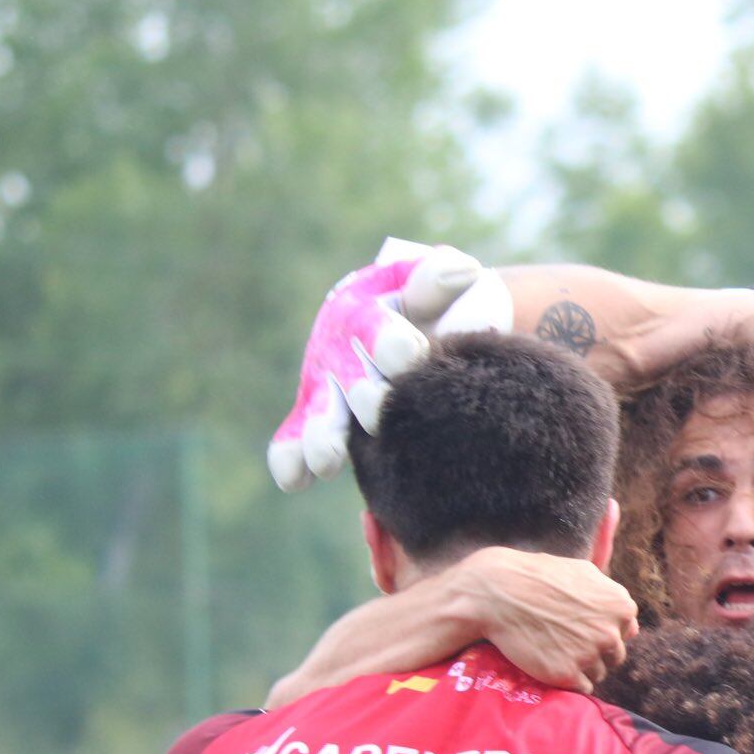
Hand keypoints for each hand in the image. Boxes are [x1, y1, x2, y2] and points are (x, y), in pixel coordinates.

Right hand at [269, 238, 514, 490]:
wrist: (408, 328)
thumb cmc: (429, 308)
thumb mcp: (436, 288)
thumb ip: (443, 280)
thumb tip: (462, 272)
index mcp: (365, 312)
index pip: (377, 329)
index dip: (391, 343)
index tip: (411, 357)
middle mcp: (340, 350)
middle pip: (351, 378)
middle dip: (364, 397)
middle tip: (377, 415)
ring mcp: (325, 386)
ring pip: (321, 413)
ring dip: (322, 437)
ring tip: (327, 461)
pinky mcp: (317, 417)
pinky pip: (296, 438)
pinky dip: (292, 459)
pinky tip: (293, 481)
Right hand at [455, 547, 638, 692]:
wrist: (498, 592)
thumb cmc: (539, 578)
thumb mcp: (584, 573)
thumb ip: (612, 597)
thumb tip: (632, 627)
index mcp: (622, 607)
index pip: (625, 632)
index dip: (601, 631)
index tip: (579, 626)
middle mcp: (611, 633)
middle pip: (614, 656)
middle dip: (594, 652)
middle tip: (565, 641)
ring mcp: (590, 655)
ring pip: (598, 673)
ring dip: (581, 668)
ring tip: (554, 650)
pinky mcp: (567, 674)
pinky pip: (582, 688)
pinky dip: (569, 681)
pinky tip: (551, 664)